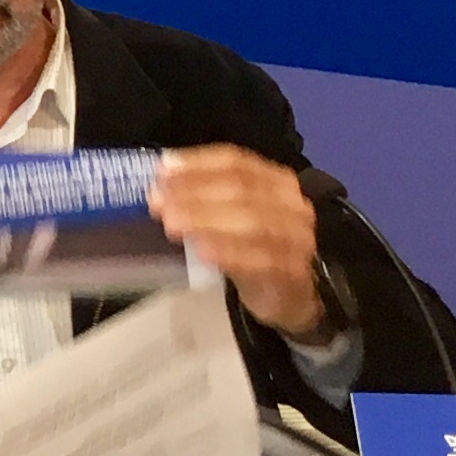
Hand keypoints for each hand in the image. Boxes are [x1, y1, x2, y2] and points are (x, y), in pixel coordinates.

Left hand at [151, 146, 325, 339]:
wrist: (288, 293)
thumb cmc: (252, 246)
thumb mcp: (230, 215)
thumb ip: (202, 195)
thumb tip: (162, 180)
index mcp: (276, 181)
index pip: (237, 162)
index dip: (197, 164)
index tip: (162, 172)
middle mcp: (292, 205)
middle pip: (242, 190)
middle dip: (194, 194)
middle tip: (158, 202)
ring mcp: (297, 239)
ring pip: (252, 223)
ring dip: (205, 221)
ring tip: (171, 225)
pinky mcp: (293, 272)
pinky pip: (261, 260)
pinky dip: (229, 253)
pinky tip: (201, 252)